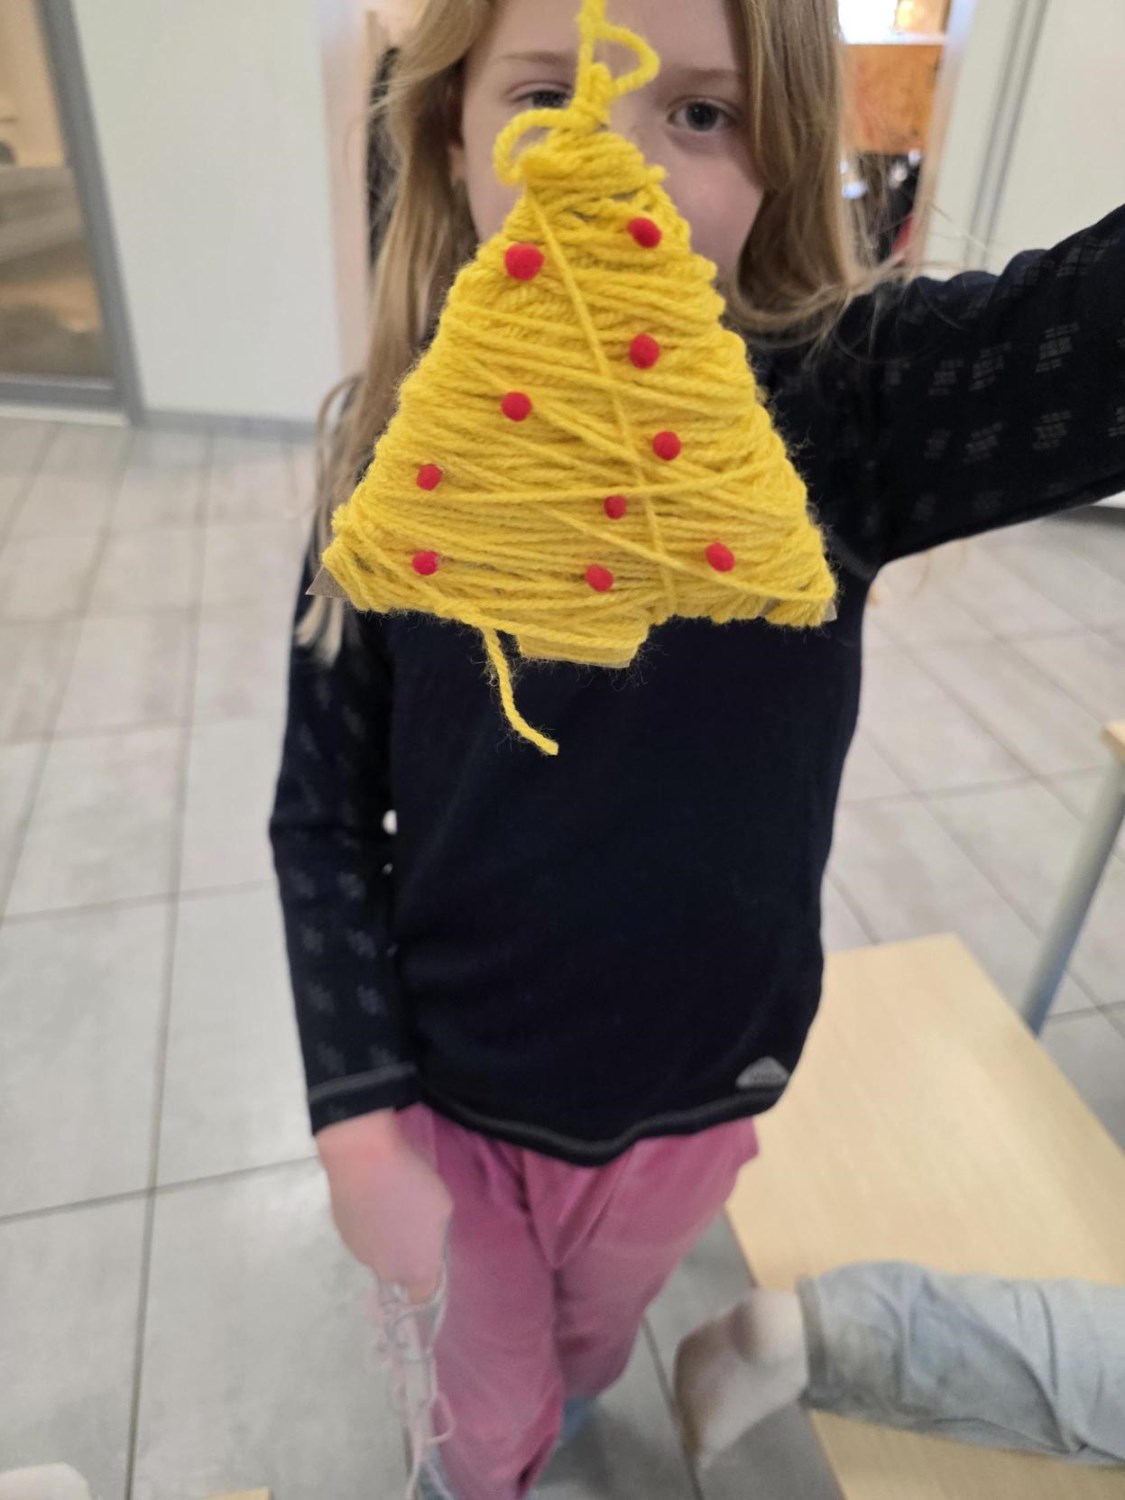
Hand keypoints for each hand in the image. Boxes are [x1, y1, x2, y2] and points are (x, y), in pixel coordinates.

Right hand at [317, 1110, 452, 1303]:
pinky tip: (371, 1198)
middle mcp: (387, 1269)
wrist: (364, 1160)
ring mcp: (361, 1254)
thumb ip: (436, 1235)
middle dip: (407, 1253)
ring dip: (386, 1238)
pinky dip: (368, 1224)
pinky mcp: (343, 1235)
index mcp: (416, 1267)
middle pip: (401, 1271)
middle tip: (411, 1220)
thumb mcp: (442, 1206)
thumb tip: (422, 1243)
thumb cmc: (411, 1182)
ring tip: (389, 1203)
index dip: (428, 1283)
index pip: (423, 1296)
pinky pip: (363, 1236)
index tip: (430, 1263)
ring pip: (380, 1252)